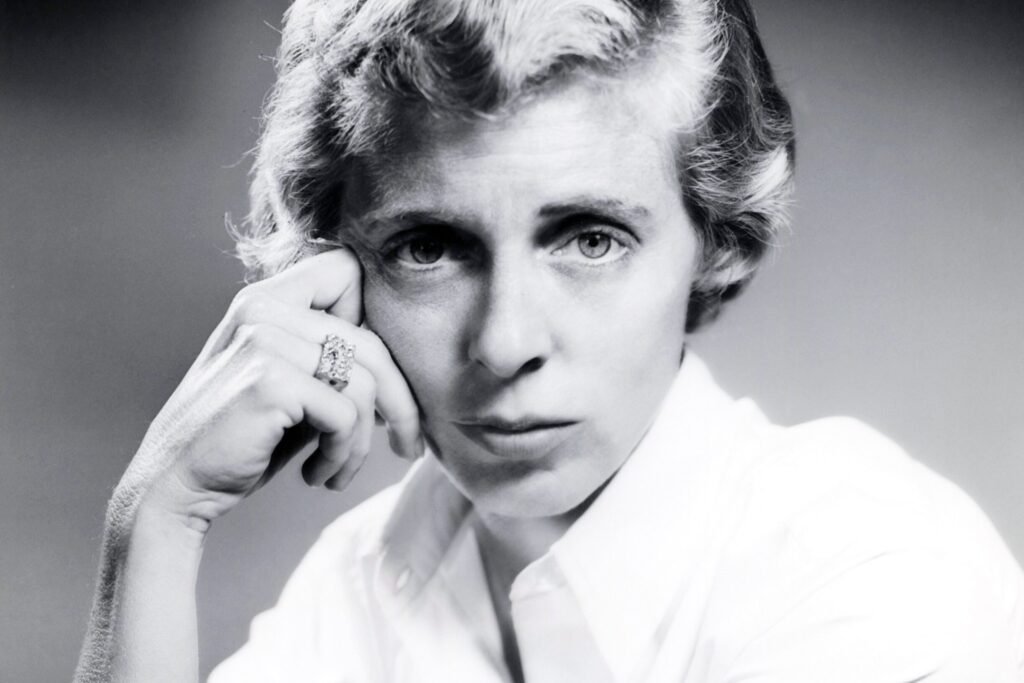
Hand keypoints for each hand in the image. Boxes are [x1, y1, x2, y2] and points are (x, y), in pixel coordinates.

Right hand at [116, 249, 422, 531]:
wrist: (173, 488)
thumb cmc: (244, 440)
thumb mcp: (293, 387)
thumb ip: (334, 361)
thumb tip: (406, 367)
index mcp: (267, 299)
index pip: (347, 271)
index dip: (377, 320)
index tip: (384, 378)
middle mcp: (263, 308)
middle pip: (373, 343)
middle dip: (401, 403)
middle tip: (408, 445)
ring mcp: (263, 340)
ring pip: (365, 385)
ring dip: (362, 442)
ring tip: (338, 469)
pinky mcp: (268, 381)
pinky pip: (346, 415)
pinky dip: (343, 455)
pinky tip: (318, 475)